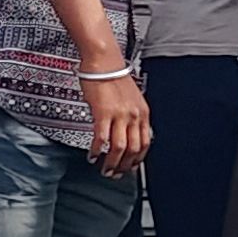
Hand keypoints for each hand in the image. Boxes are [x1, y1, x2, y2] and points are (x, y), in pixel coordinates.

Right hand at [82, 61, 149, 175]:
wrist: (104, 62)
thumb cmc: (114, 78)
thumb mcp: (131, 99)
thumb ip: (131, 115)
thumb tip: (127, 132)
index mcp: (143, 113)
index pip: (146, 142)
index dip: (138, 158)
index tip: (131, 167)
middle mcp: (134, 115)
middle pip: (133, 149)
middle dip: (124, 165)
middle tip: (115, 174)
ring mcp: (119, 115)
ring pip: (119, 147)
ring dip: (111, 162)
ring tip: (104, 169)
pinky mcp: (103, 112)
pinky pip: (101, 138)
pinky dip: (97, 150)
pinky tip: (92, 155)